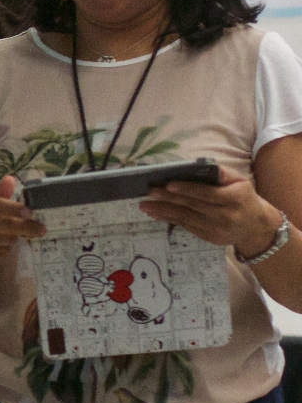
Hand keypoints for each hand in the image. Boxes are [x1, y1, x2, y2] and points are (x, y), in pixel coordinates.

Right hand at [0, 176, 45, 267]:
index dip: (13, 208)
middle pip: (5, 225)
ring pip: (7, 240)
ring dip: (15, 237)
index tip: (29, 212)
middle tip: (42, 229)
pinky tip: (1, 242)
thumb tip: (11, 179)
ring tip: (13, 232)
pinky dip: (7, 247)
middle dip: (26, 227)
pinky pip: (2, 252)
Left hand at [139, 166, 282, 256]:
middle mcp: (225, 215)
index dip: (187, 189)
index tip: (169, 184)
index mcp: (234, 199)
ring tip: (145, 205)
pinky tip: (156, 213)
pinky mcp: (209, 237)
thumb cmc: (244, 198)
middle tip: (150, 192)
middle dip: (169, 199)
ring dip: (163, 211)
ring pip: (185, 218)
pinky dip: (169, 219)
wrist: (257, 227)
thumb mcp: (241, 182)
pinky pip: (186, 226)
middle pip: (192, 206)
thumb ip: (222, 173)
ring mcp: (216, 229)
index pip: (207, 193)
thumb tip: (200, 165)